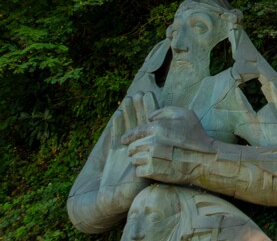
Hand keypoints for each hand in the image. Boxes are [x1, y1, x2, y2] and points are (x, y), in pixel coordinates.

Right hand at [96, 92, 157, 213]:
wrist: (104, 204)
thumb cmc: (120, 199)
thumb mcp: (132, 188)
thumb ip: (138, 177)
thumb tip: (145, 168)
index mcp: (147, 155)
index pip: (152, 130)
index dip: (152, 115)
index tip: (152, 99)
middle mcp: (138, 151)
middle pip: (141, 125)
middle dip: (142, 109)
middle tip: (141, 93)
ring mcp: (125, 151)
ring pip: (129, 128)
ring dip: (130, 113)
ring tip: (129, 98)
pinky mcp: (112, 155)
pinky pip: (116, 136)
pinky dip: (117, 125)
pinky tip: (118, 114)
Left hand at [122, 106, 214, 184]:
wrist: (205, 159)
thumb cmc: (196, 135)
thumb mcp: (185, 114)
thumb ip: (165, 111)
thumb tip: (149, 115)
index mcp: (157, 127)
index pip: (135, 131)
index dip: (128, 136)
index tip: (124, 140)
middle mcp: (152, 141)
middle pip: (131, 146)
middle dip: (134, 148)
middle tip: (140, 151)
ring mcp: (151, 157)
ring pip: (134, 159)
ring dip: (138, 160)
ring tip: (147, 160)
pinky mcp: (153, 171)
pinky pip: (138, 171)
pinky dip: (142, 171)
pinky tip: (151, 168)